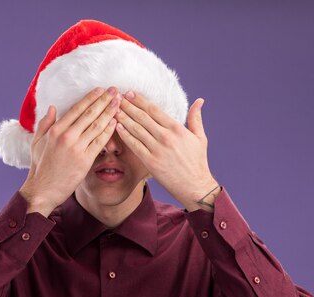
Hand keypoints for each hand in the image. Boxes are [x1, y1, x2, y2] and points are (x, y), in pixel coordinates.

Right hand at [19, 87, 121, 215]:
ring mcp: (76, 148)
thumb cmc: (40, 167)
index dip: (90, 98)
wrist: (43, 189)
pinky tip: (116, 123)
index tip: (100, 90)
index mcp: (55, 130)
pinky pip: (99, 142)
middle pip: (89, 114)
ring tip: (119, 104)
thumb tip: (53, 108)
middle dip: (104, 101)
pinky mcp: (85, 160)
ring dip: (109, 113)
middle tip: (115, 91)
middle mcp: (66, 136)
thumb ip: (45, 124)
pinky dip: (108, 131)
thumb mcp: (37, 142)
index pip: (76, 109)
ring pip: (97, 126)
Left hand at [114, 91, 218, 208]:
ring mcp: (157, 149)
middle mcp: (166, 137)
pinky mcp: (150, 162)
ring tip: (113, 109)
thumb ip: (196, 118)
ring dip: (123, 118)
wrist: (194, 186)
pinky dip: (125, 135)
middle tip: (116, 98)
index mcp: (177, 128)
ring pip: (136, 130)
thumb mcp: (200, 137)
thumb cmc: (197, 162)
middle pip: (142, 117)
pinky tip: (117, 127)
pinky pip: (134, 146)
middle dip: (128, 106)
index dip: (140, 100)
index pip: (154, 110)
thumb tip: (199, 100)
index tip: (130, 93)